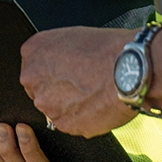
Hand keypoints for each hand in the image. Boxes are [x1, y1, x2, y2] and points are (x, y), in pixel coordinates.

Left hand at [20, 28, 136, 136]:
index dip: (52, 71)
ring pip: (54, 108)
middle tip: (81, 85)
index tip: (65, 73)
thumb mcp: (72, 37)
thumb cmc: (107, 49)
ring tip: (92, 94)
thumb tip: (56, 64)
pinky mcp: (62, 124)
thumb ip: (54, 53)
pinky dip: (81, 118)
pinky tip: (96, 106)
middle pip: (40, 89)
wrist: (129, 70)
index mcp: (33, 52)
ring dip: (68, 105)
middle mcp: (32, 78)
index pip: (33, 67)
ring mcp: (46, 103)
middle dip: (57, 90)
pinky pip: (69, 123)